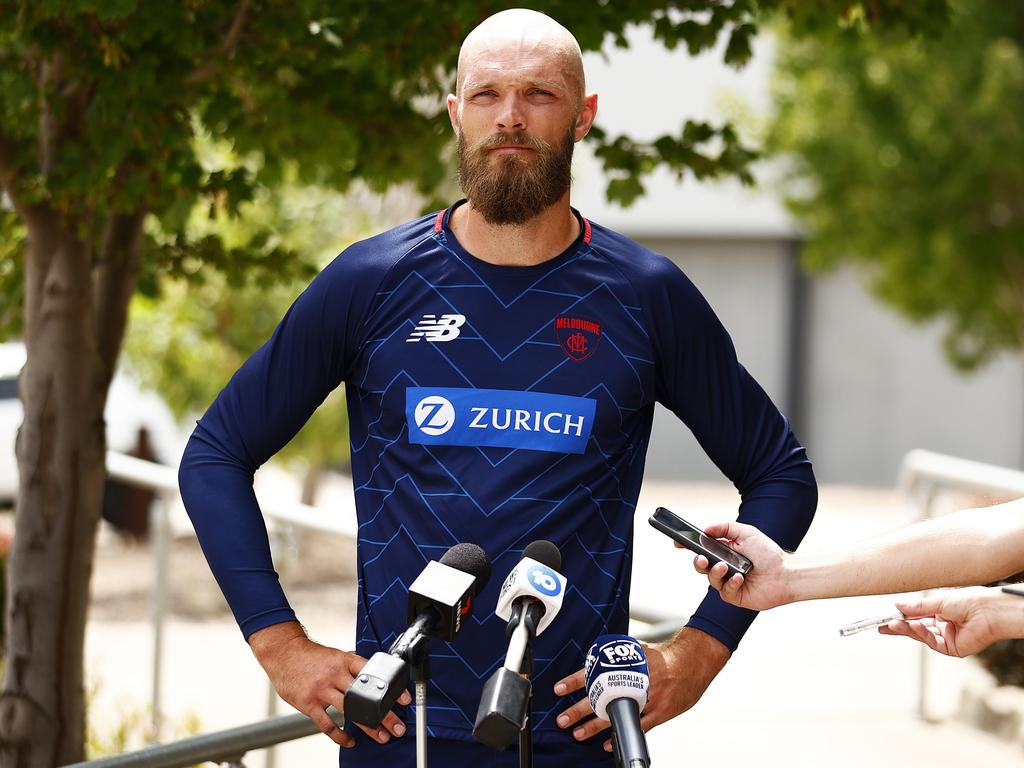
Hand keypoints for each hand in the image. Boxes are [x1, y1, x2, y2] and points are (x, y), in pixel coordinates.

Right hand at [248, 621, 410, 746]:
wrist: (284, 653)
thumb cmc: (312, 657)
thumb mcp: (336, 655)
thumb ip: (352, 668)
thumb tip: (372, 679)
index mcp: (345, 660)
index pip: (373, 674)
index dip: (390, 687)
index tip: (403, 699)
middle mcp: (335, 674)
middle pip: (365, 697)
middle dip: (384, 714)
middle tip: (397, 727)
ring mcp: (321, 689)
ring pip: (350, 711)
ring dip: (368, 726)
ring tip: (381, 736)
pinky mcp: (308, 703)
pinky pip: (327, 723)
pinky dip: (340, 734)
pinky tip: (350, 740)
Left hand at [553, 628, 729, 751]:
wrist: (693, 663)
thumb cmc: (665, 657)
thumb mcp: (638, 651)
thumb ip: (619, 659)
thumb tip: (596, 662)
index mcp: (628, 663)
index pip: (595, 671)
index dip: (575, 680)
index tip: (559, 689)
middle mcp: (636, 681)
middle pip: (601, 697)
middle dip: (579, 709)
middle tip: (562, 718)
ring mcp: (648, 699)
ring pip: (616, 715)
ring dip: (595, 726)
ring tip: (578, 732)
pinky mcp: (659, 713)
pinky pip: (637, 727)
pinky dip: (620, 735)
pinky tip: (607, 744)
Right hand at [686, 521, 791, 609]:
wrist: (786, 573)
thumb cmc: (768, 553)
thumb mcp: (746, 532)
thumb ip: (725, 527)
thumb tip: (705, 529)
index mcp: (724, 551)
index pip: (701, 549)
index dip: (688, 546)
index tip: (678, 542)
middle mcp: (724, 567)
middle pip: (701, 565)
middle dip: (697, 562)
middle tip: (702, 558)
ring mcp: (728, 582)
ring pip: (710, 579)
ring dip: (715, 572)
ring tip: (725, 566)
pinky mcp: (734, 596)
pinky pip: (724, 591)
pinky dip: (731, 583)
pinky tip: (740, 578)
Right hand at [879, 587, 1013, 657]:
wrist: (989, 611)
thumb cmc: (969, 601)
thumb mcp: (938, 601)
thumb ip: (918, 607)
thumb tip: (898, 605)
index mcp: (942, 612)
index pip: (917, 616)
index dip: (902, 616)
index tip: (886, 616)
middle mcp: (944, 625)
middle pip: (916, 628)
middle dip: (899, 627)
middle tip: (881, 626)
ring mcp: (948, 638)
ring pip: (922, 636)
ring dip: (907, 630)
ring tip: (893, 624)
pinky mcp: (952, 649)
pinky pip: (932, 642)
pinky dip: (921, 634)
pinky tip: (913, 626)